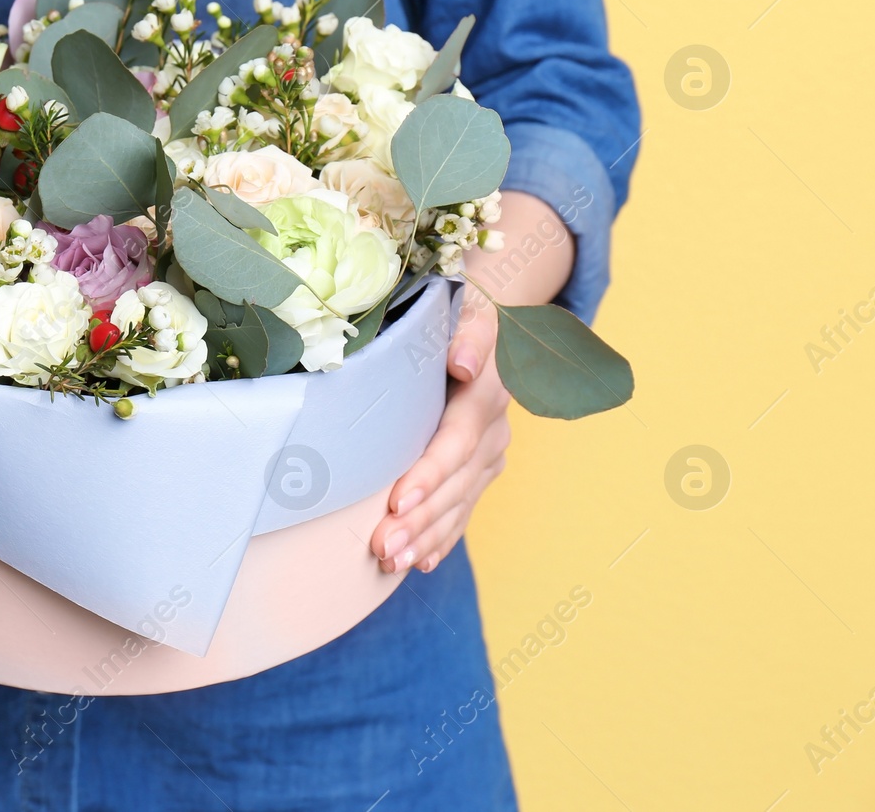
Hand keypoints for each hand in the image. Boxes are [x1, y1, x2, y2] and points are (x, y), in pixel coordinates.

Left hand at [370, 289, 509, 574]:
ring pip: (459, 503)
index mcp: (485, 393)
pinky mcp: (480, 470)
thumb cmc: (459, 314)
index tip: (399, 502)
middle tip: (383, 548)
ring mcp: (489, 454)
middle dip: (420, 520)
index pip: (457, 442)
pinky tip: (420, 563)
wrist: (490, 326)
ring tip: (391, 562)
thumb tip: (464, 362)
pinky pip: (463, 509)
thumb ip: (471, 335)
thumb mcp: (468, 311)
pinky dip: (442, 538)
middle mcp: (492, 429)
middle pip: (456, 483)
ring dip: (427, 537)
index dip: (430, 474)